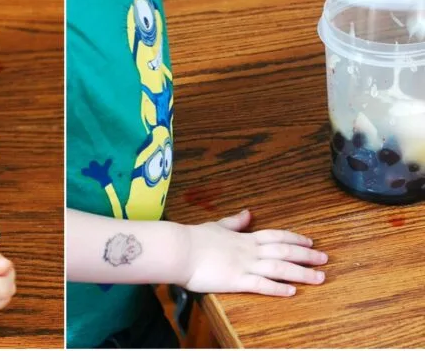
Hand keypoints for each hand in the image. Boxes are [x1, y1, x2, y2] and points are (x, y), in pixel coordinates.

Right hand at [181, 209, 326, 296]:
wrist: (179, 248)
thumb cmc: (194, 238)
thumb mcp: (217, 225)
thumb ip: (235, 222)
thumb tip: (248, 212)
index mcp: (244, 237)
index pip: (276, 235)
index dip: (295, 238)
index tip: (310, 242)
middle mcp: (249, 250)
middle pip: (283, 251)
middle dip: (306, 255)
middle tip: (325, 259)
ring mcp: (244, 265)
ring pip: (279, 268)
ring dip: (301, 273)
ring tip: (319, 277)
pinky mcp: (236, 280)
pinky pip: (261, 285)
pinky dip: (278, 288)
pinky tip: (292, 291)